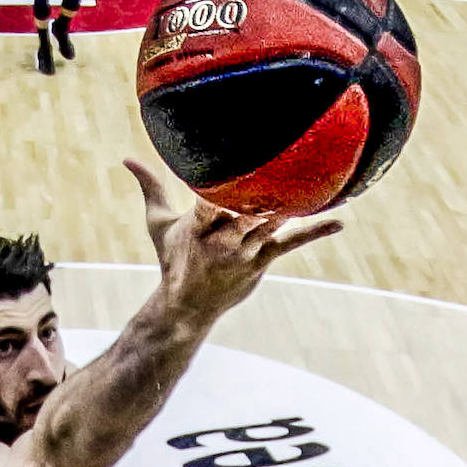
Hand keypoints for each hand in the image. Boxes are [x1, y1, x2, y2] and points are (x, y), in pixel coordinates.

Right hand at [124, 159, 341, 326]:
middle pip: (243, 213)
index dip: (217, 192)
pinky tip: (339, 221)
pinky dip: (315, 232)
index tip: (228, 168)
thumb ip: (149, 187)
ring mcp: (243, 253)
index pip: (208, 205)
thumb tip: (126, 159)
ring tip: (314, 183)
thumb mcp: (157, 225)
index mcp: (196, 228)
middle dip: (258, 199)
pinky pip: (291, 244)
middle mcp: (221, 241)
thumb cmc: (173, 261)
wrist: (187, 308)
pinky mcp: (261, 262)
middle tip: (283, 168)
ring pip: (269, 224)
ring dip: (290, 206)